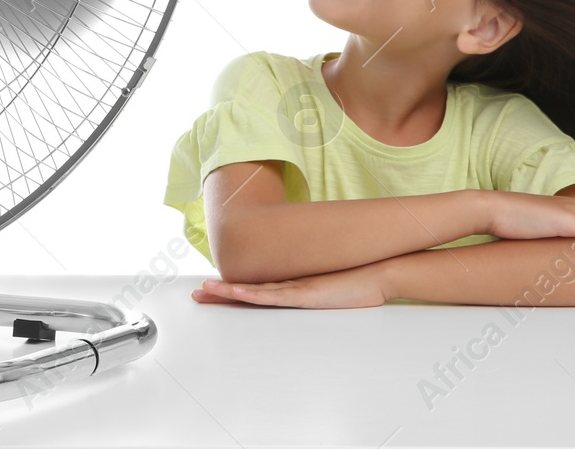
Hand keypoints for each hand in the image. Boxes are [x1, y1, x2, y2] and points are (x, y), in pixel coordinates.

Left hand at [191, 261, 389, 308]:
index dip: (231, 292)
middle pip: (247, 290)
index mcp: (292, 287)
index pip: (255, 291)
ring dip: (227, 292)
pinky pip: (273, 295)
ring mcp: (295, 288)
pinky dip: (253, 294)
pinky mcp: (305, 294)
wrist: (378, 273)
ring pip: (253, 291)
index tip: (212, 292)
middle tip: (197, 293)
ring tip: (205, 292)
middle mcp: (289, 285)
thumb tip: (307, 301)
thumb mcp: (330, 296)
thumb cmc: (357, 285)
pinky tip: (237, 293)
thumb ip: (314, 297)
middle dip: (220, 292)